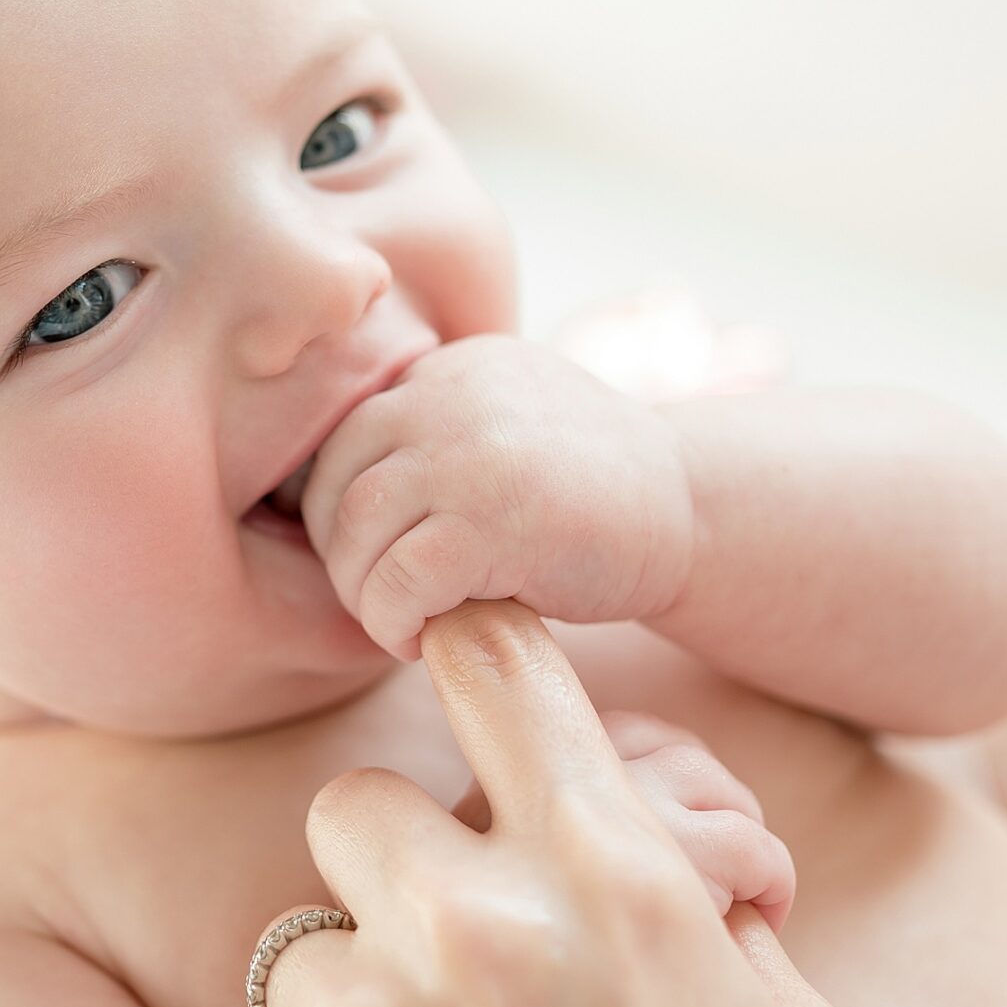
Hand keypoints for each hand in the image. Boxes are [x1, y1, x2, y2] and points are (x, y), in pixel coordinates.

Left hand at [175, 603, 979, 1006]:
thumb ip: (696, 916)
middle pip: (354, 808)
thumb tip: (652, 850)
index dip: (461, 638)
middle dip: (392, 875)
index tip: (432, 633)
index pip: (500, 670)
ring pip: (290, 947)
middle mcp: (476, 931)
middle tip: (440, 980)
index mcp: (615, 884)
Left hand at [298, 335, 694, 660]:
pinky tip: (426, 637)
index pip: (344, 437)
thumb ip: (431, 439)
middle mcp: (451, 395)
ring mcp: (470, 453)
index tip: (376, 556)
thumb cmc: (591, 493)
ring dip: (365, 597)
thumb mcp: (506, 426)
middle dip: (343, 556)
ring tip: (407, 620)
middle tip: (387, 599)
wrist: (693, 512)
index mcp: (450, 369)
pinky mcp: (491, 520)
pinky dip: (394, 623)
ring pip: (353, 535)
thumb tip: (312, 499)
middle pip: (334, 484)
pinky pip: (395, 582)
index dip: (342, 510)